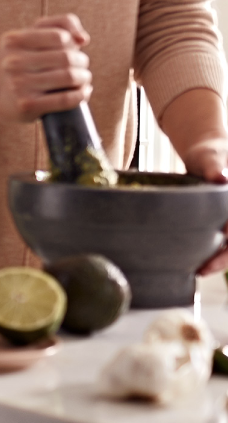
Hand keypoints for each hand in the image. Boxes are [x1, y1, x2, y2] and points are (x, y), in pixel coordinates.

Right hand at [0, 14, 92, 123]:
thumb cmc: (22, 61)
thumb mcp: (33, 36)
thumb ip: (61, 24)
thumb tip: (82, 39)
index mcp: (12, 41)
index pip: (60, 36)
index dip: (72, 42)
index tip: (70, 49)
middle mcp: (12, 62)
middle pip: (67, 57)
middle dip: (82, 61)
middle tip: (81, 66)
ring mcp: (18, 84)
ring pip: (69, 77)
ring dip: (84, 78)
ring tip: (83, 79)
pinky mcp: (27, 104)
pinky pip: (65, 99)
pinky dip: (81, 95)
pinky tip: (83, 92)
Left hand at [181, 137, 227, 274]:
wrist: (206, 152)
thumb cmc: (209, 152)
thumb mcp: (210, 156)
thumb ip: (214, 165)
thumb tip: (220, 178)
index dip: (227, 250)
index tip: (210, 263)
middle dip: (224, 259)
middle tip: (200, 271)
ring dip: (220, 258)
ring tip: (198, 270)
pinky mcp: (225, 221)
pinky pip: (224, 240)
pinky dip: (214, 251)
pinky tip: (197, 260)